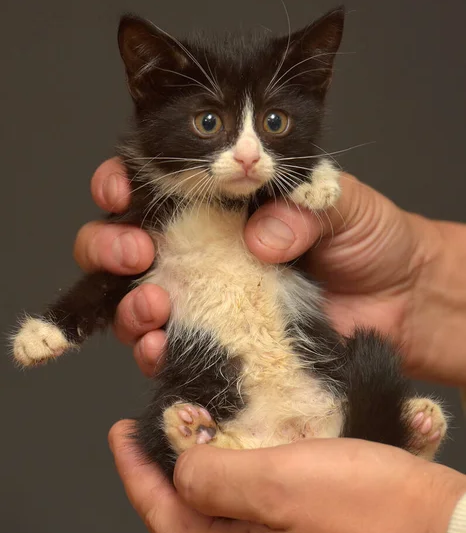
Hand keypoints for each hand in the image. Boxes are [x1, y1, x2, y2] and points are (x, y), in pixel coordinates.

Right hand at [74, 157, 465, 384]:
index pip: (151, 184)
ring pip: (133, 298)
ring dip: (127, 303)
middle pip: (123, 242)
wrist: (402, 300)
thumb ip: (300, 205)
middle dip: (109, 244)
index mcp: (220, 201)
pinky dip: (151, 349)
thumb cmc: (370, 238)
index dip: (119, 184)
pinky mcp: (217, 341)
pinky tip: (159, 345)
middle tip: (136, 251)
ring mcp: (205, 297)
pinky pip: (166, 348)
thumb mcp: (340, 200)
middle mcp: (202, 248)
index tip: (120, 192)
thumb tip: (258, 238)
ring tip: (154, 303)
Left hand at [109, 420, 465, 532]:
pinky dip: (235, 463)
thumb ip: (213, 478)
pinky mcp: (296, 526)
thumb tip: (178, 468)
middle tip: (154, 425)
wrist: (432, 523)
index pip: (161, 512)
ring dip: (199, 461)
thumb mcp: (277, 486)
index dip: (134, 468)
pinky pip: (249, 496)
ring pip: (216, 500)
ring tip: (191, 424)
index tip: (120, 430)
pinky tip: (239, 437)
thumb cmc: (365, 510)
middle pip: (184, 510)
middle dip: (163, 465)